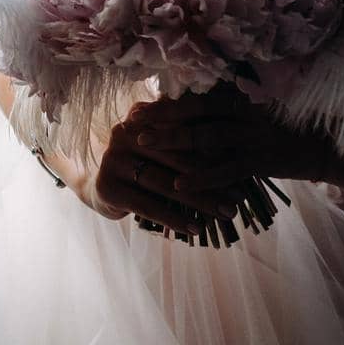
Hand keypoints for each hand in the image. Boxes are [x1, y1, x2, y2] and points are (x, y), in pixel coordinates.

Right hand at [88, 108, 252, 236]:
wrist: (100, 188)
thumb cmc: (144, 165)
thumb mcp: (162, 146)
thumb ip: (188, 139)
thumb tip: (238, 146)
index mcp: (143, 115)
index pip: (184, 130)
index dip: (215, 148)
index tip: (243, 165)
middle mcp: (125, 132)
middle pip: (178, 158)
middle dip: (213, 179)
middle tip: (240, 195)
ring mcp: (112, 159)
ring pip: (167, 184)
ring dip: (201, 201)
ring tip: (226, 213)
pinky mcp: (108, 187)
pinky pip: (149, 206)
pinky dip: (175, 219)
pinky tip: (196, 229)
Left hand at [123, 82, 337, 204]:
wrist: (327, 147)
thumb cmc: (287, 130)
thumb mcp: (258, 113)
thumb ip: (228, 111)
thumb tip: (189, 110)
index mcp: (244, 97)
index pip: (198, 94)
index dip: (167, 99)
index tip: (139, 104)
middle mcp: (246, 111)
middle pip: (196, 110)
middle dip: (161, 115)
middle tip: (132, 122)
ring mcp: (254, 135)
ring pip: (206, 136)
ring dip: (173, 140)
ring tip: (144, 145)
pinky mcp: (262, 161)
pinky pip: (226, 170)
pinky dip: (202, 178)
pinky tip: (178, 186)